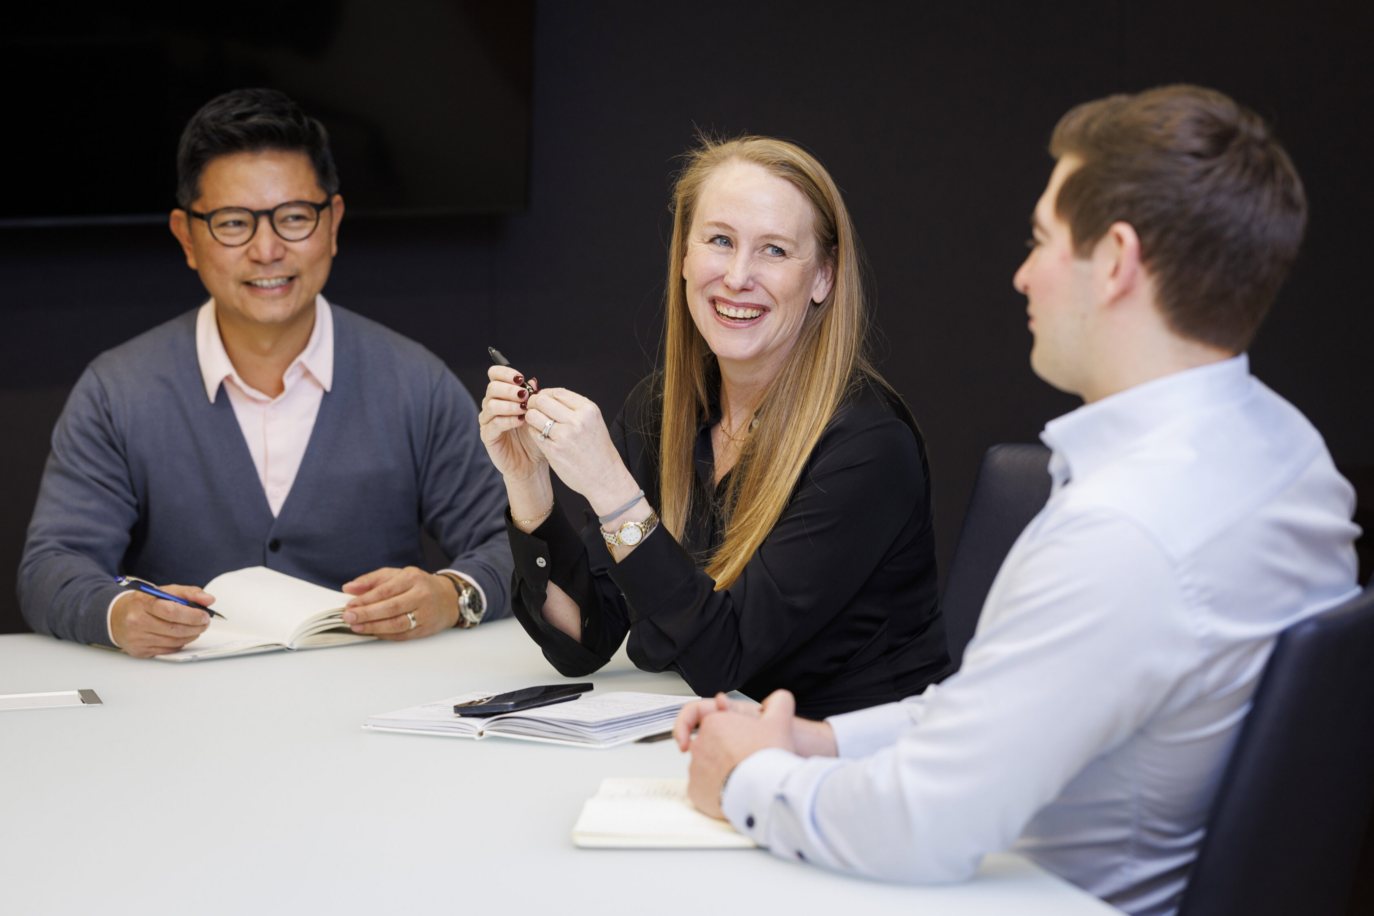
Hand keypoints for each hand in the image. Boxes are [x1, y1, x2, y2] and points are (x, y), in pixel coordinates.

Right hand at [110, 584, 214, 657]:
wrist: (116, 618)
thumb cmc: (144, 604)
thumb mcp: (163, 591)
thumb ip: (188, 593)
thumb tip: (209, 599)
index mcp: (143, 602)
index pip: (171, 611)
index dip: (192, 615)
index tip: (205, 615)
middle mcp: (137, 621)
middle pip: (175, 629)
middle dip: (196, 627)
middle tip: (205, 623)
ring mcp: (137, 638)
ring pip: (174, 641)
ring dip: (191, 636)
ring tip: (196, 629)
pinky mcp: (139, 651)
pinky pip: (168, 650)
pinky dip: (180, 644)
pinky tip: (182, 636)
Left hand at [341, 567, 459, 639]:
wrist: (448, 598)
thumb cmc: (418, 585)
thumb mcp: (397, 575)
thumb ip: (372, 580)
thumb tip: (349, 587)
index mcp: (412, 578)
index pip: (385, 590)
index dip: (365, 600)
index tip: (349, 606)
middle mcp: (421, 595)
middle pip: (390, 608)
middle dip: (366, 614)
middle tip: (349, 618)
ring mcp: (426, 613)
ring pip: (397, 624)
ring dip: (374, 627)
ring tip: (357, 627)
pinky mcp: (427, 629)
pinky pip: (403, 635)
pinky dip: (385, 635)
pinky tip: (373, 632)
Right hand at [477, 366, 547, 481]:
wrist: (532, 463)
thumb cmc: (535, 436)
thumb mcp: (538, 414)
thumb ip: (534, 397)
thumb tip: (532, 381)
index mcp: (502, 395)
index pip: (494, 375)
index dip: (505, 373)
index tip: (520, 378)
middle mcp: (492, 405)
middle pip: (492, 388)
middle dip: (510, 389)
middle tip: (525, 396)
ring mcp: (487, 420)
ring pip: (491, 404)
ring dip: (510, 404)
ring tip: (524, 409)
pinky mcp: (487, 436)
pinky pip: (494, 423)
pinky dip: (508, 420)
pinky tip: (521, 421)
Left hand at [522, 387, 639, 513]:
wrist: (605, 478)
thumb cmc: (598, 450)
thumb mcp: (593, 422)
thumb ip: (574, 408)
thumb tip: (548, 395)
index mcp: (588, 410)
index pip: (557, 392)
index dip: (545, 393)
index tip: (542, 399)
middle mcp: (577, 420)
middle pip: (542, 400)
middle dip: (533, 403)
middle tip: (532, 408)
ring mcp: (564, 436)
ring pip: (533, 416)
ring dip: (530, 417)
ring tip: (536, 423)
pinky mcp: (553, 451)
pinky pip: (533, 433)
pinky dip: (533, 432)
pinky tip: (541, 436)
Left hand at [686, 690, 798, 818]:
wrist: (763, 791)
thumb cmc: (767, 756)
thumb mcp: (780, 721)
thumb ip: (779, 703)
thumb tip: (778, 699)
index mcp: (713, 722)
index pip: (713, 721)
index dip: (726, 727)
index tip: (731, 736)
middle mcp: (699, 744)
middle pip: (711, 745)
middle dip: (726, 751)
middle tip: (746, 759)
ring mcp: (694, 769)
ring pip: (707, 768)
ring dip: (722, 771)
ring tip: (744, 778)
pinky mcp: (695, 791)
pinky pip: (704, 788)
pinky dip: (716, 790)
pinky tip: (735, 791)